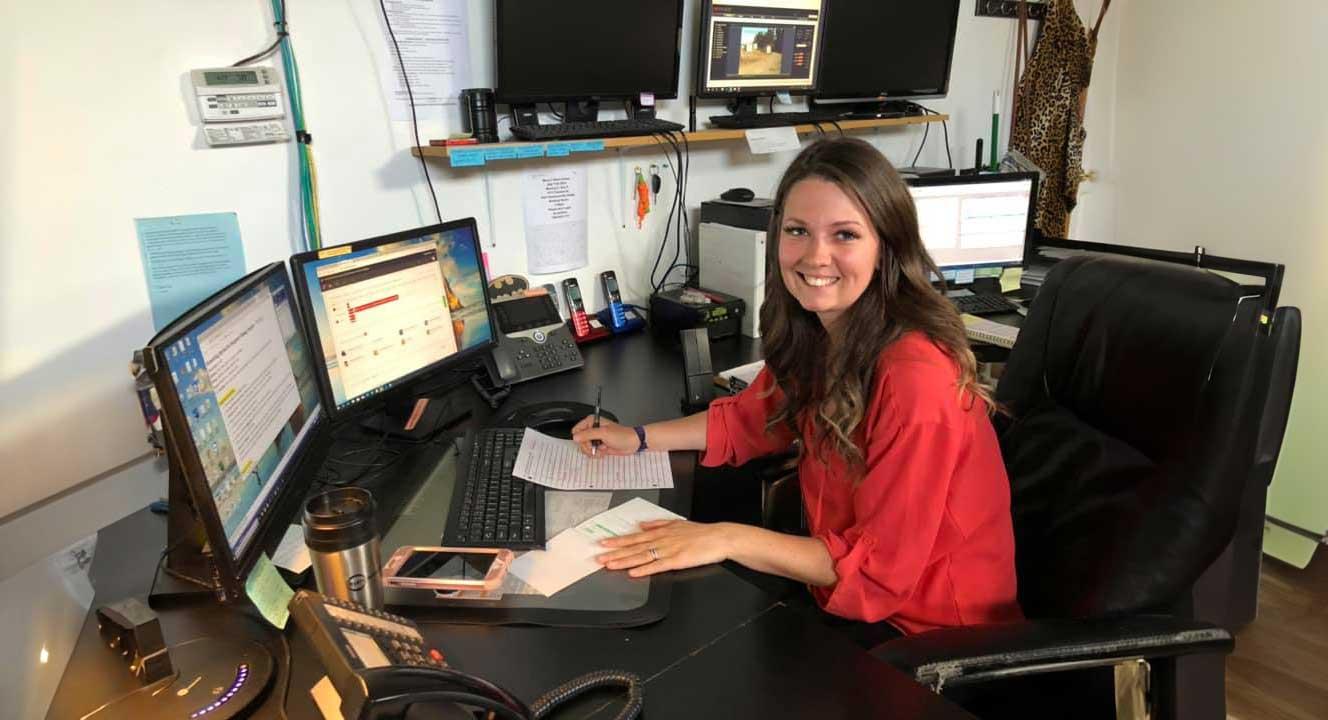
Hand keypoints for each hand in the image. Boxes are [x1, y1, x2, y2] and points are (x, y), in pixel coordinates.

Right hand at [571, 416, 637, 456]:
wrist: (633, 443)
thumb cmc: (622, 435)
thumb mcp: (604, 433)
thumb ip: (588, 434)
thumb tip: (575, 437)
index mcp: (592, 422)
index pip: (577, 430)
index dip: (581, 438)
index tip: (588, 441)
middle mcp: (592, 429)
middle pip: (580, 441)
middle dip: (588, 447)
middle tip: (597, 446)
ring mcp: (595, 438)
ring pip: (585, 448)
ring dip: (593, 451)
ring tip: (602, 449)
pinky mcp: (599, 446)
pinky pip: (591, 452)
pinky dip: (597, 454)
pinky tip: (605, 451)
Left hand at [595, 520, 735, 577]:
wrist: (719, 537)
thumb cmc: (700, 532)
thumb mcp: (677, 523)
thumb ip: (658, 524)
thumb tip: (642, 525)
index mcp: (661, 532)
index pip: (635, 538)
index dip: (618, 541)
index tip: (604, 543)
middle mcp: (661, 540)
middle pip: (634, 548)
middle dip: (615, 552)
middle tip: (599, 556)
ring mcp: (668, 550)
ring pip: (642, 556)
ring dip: (624, 561)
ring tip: (610, 564)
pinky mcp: (677, 560)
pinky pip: (657, 566)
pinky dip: (644, 569)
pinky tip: (633, 572)